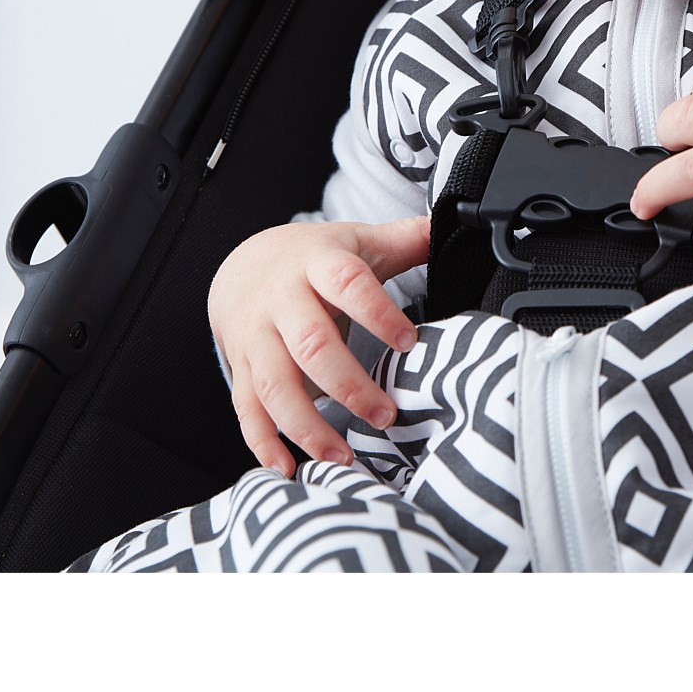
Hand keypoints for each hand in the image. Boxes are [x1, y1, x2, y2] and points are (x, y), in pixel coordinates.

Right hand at [207, 215, 429, 476]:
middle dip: (348, 385)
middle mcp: (281, 300)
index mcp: (317, 263)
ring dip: (307, 425)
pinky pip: (246, 408)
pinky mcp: (241, 366)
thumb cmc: (314, 258)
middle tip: (385, 416)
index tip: (409, 342)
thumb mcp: (356, 240)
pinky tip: (288, 468)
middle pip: (311, 344)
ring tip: (343, 456)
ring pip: (276, 384)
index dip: (377, 312)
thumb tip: (451, 223)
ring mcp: (256, 336)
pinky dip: (263, 442)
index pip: (347, 283)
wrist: (243, 264)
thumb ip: (405, 238)